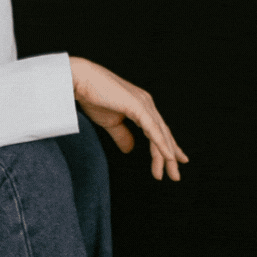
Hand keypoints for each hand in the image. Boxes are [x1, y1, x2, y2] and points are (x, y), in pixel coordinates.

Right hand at [70, 57, 188, 181]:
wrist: (80, 81)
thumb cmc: (92, 97)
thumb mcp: (110, 122)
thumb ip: (122, 135)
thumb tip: (130, 150)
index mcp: (142, 107)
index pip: (159, 131)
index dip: (168, 147)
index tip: (175, 161)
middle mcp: (147, 104)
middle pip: (164, 134)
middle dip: (171, 155)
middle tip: (176, 175)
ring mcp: (144, 104)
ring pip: (161, 134)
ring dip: (167, 155)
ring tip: (172, 172)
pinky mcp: (138, 106)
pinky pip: (153, 129)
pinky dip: (162, 143)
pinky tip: (168, 156)